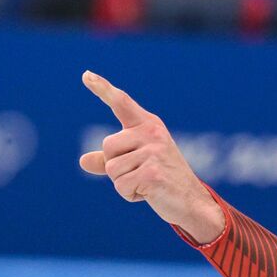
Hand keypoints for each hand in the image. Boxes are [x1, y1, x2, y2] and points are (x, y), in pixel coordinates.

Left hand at [78, 71, 225, 244]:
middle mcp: (152, 133)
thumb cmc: (164, 181)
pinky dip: (129, 195)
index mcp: (148, 126)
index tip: (86, 75)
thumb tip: (84, 160)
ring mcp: (153, 152)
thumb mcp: (137, 165)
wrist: (192, 202)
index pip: (121, 103)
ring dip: (123, 183)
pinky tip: (148, 193)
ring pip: (112, 169)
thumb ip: (110, 160)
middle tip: (140, 174)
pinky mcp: (152, 172)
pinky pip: (121, 185)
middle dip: (115, 166)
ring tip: (146, 184)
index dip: (102, 88)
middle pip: (107, 146)